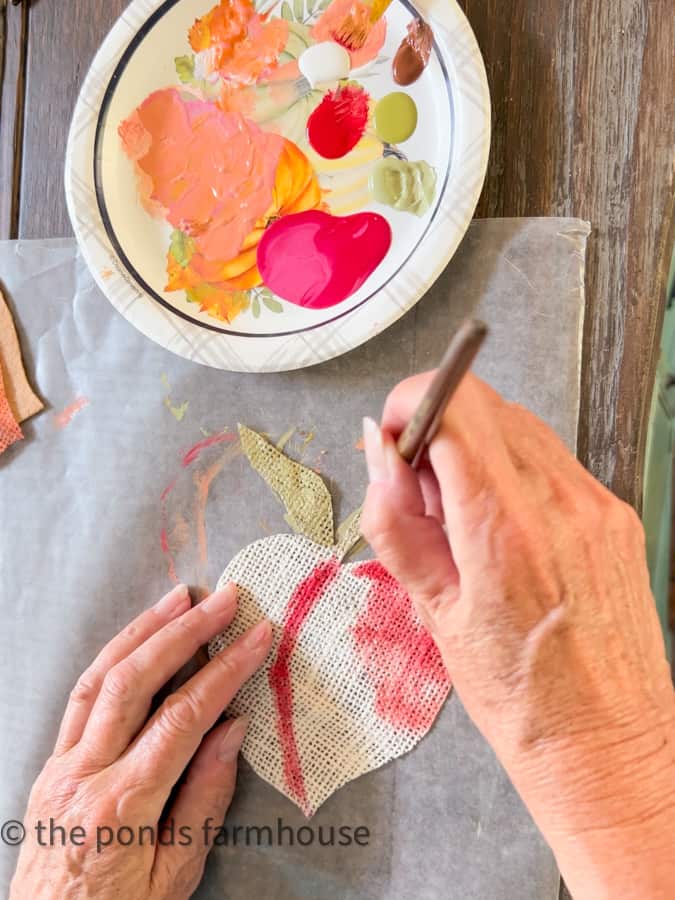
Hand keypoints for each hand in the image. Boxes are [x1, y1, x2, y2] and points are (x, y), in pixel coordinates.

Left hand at [10, 584, 271, 899]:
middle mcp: (82, 776)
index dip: (225, 671)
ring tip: (180, 599)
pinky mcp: (50, 766)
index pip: (182, 718)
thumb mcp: (174, 876)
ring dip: (143, 631)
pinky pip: (80, 697)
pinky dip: (113, 658)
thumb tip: (233, 727)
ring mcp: (59, 767)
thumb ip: (205, 797)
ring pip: (99, 678)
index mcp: (121, 806)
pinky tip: (139, 639)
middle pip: (134, 682)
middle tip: (223, 600)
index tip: (257, 636)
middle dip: (184, 632)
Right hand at [361, 373, 674, 898]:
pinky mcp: (614, 514)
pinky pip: (551, 459)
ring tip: (462, 518)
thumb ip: (397, 522)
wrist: (607, 745)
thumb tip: (378, 456)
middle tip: (419, 492)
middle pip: (485, 404)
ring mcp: (596, 504)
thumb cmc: (520, 698)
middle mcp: (559, 502)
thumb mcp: (433, 613)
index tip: (392, 435)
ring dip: (473, 448)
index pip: (453, 406)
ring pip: (518, 426)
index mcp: (504, 527)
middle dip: (436, 429)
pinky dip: (512, 470)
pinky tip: (502, 527)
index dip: (410, 403)